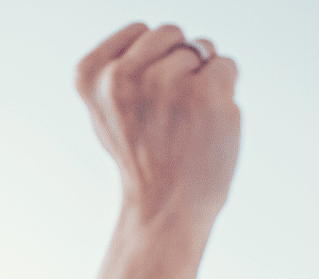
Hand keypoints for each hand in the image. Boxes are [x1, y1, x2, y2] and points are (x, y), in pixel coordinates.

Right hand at [76, 23, 239, 223]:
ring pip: (201, 48)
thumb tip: (174, 39)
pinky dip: (225, 92)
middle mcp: (122, 76)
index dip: (150, 60)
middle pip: (171, 33)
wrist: (164, 208)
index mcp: (91, 77)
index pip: (140, 30)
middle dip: (178, 62)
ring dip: (202, 79)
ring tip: (186, 122)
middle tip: (167, 113)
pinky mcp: (204, 92)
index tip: (142, 103)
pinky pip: (227, 66)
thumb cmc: (141, 159)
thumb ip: (120, 70)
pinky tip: (206, 124)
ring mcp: (164, 82)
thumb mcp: (108, 113)